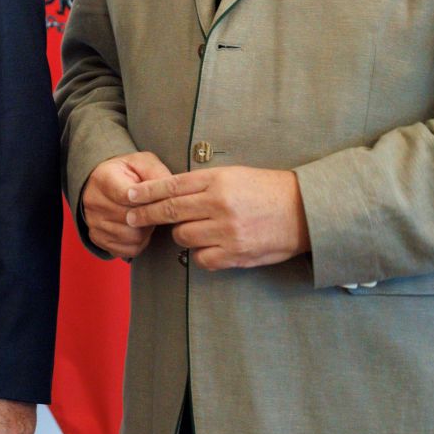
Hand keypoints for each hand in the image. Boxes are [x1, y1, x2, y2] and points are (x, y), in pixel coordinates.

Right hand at [81, 151, 172, 259]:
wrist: (100, 183)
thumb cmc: (123, 172)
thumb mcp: (141, 162)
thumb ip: (157, 173)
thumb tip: (173, 190)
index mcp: (104, 179)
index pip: (127, 196)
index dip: (148, 201)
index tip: (160, 200)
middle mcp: (94, 202)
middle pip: (131, 219)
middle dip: (151, 216)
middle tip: (157, 208)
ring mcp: (94, 223)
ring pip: (132, 237)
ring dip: (147, 230)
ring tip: (148, 218)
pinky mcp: (98, 238)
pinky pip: (127, 250)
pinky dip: (139, 242)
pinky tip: (141, 229)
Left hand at [123, 166, 309, 269]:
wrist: (306, 211)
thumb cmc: (268, 190)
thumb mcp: (235, 175)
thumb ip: (203, 184)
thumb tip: (168, 192)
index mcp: (218, 180)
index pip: (171, 186)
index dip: (145, 193)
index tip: (128, 197)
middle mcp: (219, 205)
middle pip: (168, 212)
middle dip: (145, 215)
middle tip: (130, 218)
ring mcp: (226, 231)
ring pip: (182, 237)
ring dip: (182, 234)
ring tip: (196, 229)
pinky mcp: (235, 254)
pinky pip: (201, 259)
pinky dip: (201, 254)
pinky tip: (210, 246)